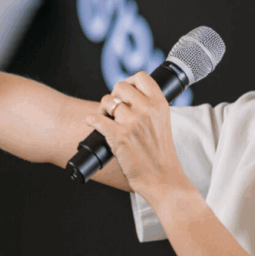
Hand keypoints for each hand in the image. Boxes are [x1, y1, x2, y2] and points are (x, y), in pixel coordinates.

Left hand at [83, 71, 189, 201]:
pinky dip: (91, 120)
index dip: (130, 82)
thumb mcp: (162, 122)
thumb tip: (128, 97)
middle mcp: (147, 110)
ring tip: (106, 120)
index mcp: (160, 104)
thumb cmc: (161, 154)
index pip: (141, 77)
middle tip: (114, 109)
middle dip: (114, 96)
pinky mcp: (119, 136)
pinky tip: (93, 123)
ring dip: (103, 110)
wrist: (162, 178)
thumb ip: (150, 107)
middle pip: (120, 86)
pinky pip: (96, 119)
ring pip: (107, 101)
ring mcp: (132, 122)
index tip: (126, 92)